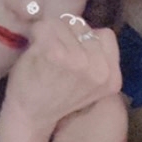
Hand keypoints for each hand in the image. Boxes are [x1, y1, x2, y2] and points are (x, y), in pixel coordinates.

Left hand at [2, 16, 121, 137]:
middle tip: (54, 52)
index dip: (86, 39)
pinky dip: (36, 32)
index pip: (106, 35)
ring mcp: (79, 61)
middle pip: (84, 26)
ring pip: (65, 24)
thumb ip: (97, 58)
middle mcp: (100, 69)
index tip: (71, 50)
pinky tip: (34, 48)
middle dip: (66, 33)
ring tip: (44, 52)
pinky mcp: (55, 53)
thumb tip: (87, 28)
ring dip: (50, 32)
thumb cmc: (56, 97)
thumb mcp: (90, 82)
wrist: (29, 118)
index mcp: (112, 77)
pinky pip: (46, 27)